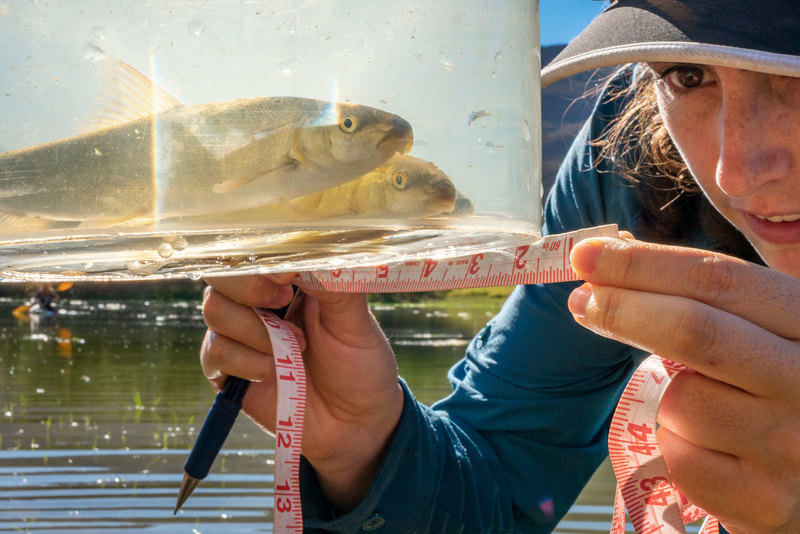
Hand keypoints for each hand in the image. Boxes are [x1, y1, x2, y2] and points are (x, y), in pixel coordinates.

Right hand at [200, 273, 403, 510]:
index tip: (287, 275)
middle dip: (248, 287)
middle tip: (284, 303)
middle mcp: (259, 300)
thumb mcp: (356, 321)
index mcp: (290, 278)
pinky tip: (275, 374)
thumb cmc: (360, 365)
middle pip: (220, 271)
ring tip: (295, 349)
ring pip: (214, 310)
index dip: (261, 255)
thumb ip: (334, 284)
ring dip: (255, 332)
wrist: (355, 424)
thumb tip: (309, 255)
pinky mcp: (228, 369)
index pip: (256, 248)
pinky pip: (214, 353)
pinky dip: (246, 362)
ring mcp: (241, 333)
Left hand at [567, 237, 799, 532]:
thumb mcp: (766, 333)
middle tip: (581, 299)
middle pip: (693, 331)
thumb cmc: (781, 388)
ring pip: (680, 400)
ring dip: (659, 393)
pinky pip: (680, 457)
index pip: (718, 280)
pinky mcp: (765, 500)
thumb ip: (709, 301)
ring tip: (687, 397)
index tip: (587, 254)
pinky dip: (670, 443)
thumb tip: (608, 265)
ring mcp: (791, 445)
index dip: (643, 264)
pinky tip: (699, 443)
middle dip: (622, 309)